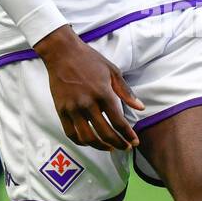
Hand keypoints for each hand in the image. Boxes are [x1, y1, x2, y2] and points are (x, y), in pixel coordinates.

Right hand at [34, 25, 143, 151]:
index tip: (134, 142)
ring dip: (100, 146)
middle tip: (125, 147)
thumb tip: (140, 108)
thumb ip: (126, 92)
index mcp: (103, 93)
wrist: (62, 53)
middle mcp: (88, 103)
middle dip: (118, 144)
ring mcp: (73, 108)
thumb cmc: (89, 60)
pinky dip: (81, 142)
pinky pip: (71, 133)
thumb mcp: (112, 71)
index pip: (118, 121)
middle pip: (105, 133)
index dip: (128, 135)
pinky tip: (90, 142)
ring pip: (87, 137)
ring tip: (109, 147)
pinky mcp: (61, 110)